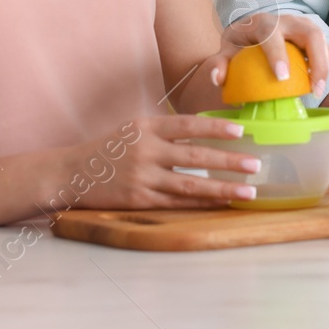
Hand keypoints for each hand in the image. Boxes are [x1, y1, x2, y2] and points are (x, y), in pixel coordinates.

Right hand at [55, 115, 260, 212]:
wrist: (72, 172)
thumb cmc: (110, 148)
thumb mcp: (135, 129)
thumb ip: (166, 131)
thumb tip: (207, 135)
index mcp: (146, 127)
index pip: (187, 125)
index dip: (215, 128)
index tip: (240, 131)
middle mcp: (145, 151)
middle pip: (195, 157)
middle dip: (228, 162)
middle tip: (255, 164)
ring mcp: (142, 178)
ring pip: (190, 185)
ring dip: (222, 188)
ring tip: (248, 190)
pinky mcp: (139, 200)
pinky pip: (177, 203)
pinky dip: (202, 204)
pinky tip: (221, 203)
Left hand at [198, 12, 328, 97]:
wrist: (251, 30)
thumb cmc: (239, 43)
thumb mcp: (225, 51)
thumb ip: (218, 63)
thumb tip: (217, 78)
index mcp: (262, 22)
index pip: (273, 35)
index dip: (278, 55)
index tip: (282, 78)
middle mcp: (286, 20)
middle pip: (310, 33)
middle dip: (316, 60)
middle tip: (314, 89)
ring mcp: (302, 25)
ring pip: (322, 39)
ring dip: (324, 64)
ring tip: (318, 90)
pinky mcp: (312, 35)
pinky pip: (324, 47)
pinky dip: (324, 64)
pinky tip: (317, 83)